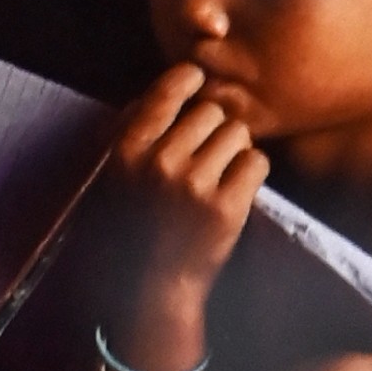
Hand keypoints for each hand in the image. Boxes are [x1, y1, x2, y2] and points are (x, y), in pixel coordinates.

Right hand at [106, 61, 268, 356]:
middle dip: (214, 127)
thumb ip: (134, 132)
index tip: (199, 79)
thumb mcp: (114, 178)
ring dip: (235, 149)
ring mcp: (194, 186)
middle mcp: (159, 163)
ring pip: (237, 133)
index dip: (188, 78)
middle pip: (210, 111)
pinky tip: (237, 187)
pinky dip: (252, 171)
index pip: (165, 92)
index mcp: (127, 152)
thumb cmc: (130, 232)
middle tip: (209, 152)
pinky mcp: (226, 208)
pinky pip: (257, 160)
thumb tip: (163, 89)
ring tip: (222, 173)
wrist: (151, 291)